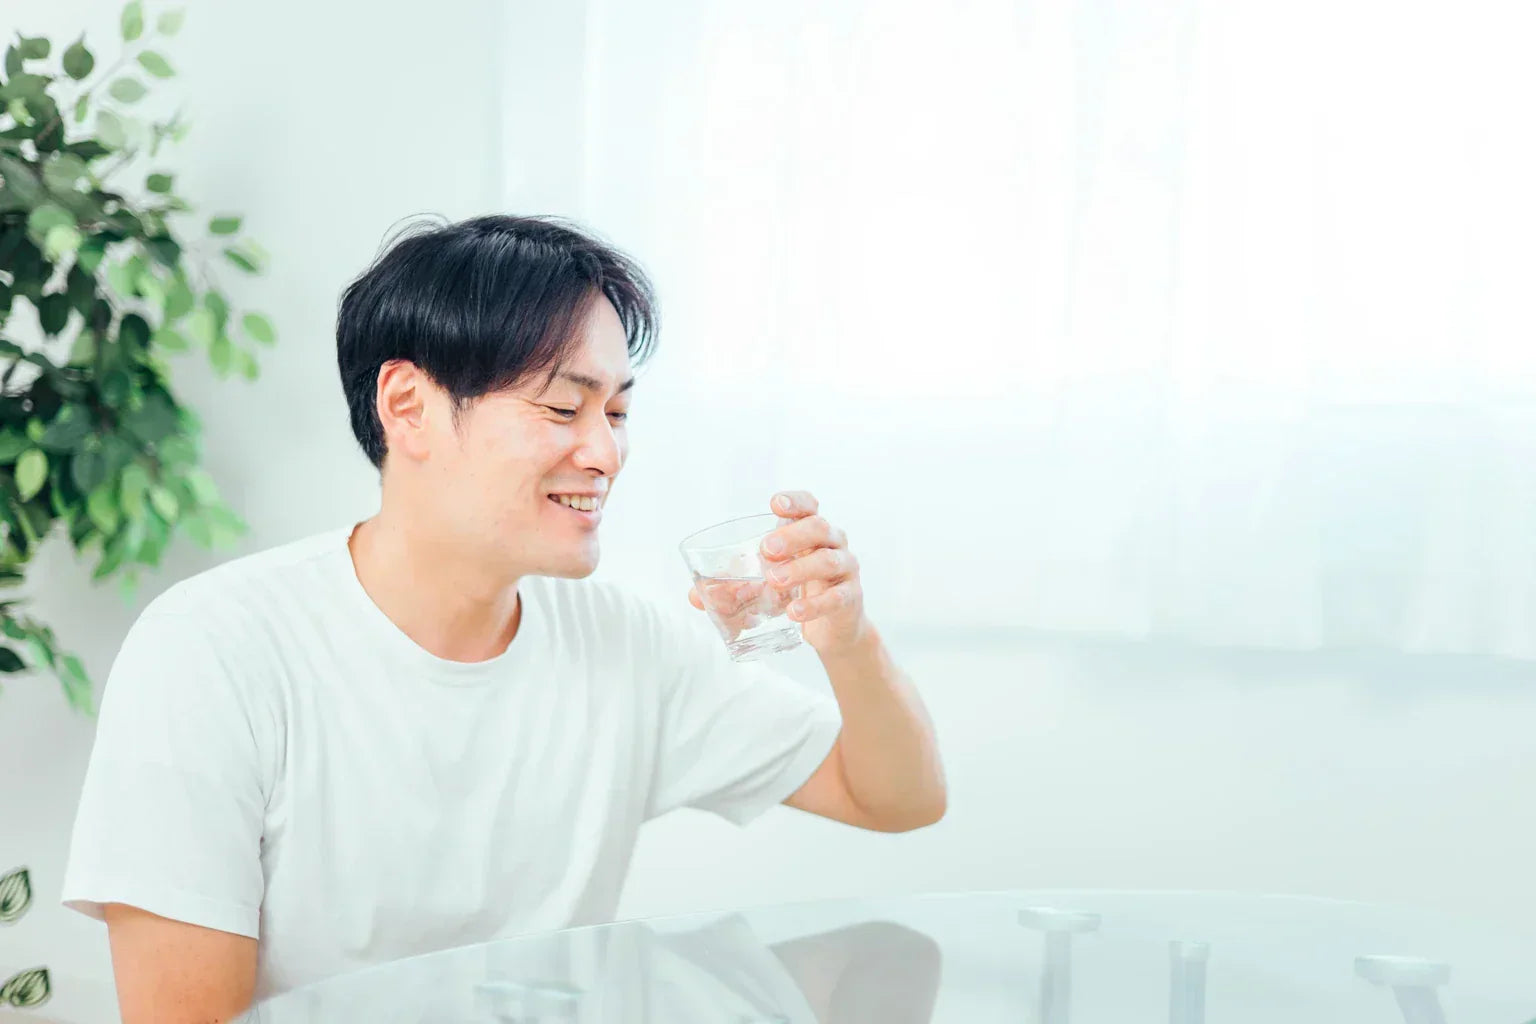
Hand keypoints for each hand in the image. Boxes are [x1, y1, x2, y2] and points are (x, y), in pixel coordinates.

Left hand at [688, 490, 871, 655]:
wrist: (831, 629)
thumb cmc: (796, 594)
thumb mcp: (764, 586)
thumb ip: (733, 587)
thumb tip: (694, 596)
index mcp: (810, 532)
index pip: (809, 505)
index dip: (795, 501)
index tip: (775, 504)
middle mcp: (832, 543)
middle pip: (818, 527)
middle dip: (792, 536)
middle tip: (766, 549)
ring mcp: (845, 569)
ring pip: (828, 560)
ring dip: (800, 569)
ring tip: (774, 581)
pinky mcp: (850, 597)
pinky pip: (837, 597)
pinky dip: (815, 604)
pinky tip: (794, 612)